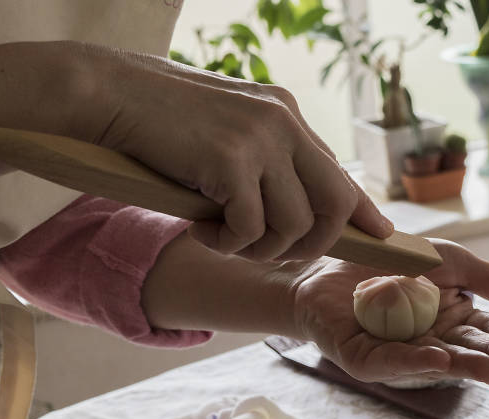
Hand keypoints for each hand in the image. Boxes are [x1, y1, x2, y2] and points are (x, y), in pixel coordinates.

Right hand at [84, 46, 391, 261]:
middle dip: (314, 242)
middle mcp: (283, 122)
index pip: (338, 170)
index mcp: (285, 114)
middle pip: (335, 201)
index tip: (379, 233)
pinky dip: (227, 242)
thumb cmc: (162, 122)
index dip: (361, 208)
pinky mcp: (230, 159)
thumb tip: (296, 206)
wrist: (109, 94)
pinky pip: (249, 228)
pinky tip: (201, 229)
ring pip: (293, 224)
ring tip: (224, 238)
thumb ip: (265, 160)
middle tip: (276, 253)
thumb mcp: (228, 135)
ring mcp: (259, 138)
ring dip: (260, 248)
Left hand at [291, 239, 488, 384]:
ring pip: (433, 362)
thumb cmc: (394, 259)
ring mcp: (397, 350)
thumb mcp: (453, 262)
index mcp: (451, 318)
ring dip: (463, 366)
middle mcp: (428, 339)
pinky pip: (389, 361)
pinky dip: (412, 361)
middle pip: (465, 350)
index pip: (487, 332)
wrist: (335, 253)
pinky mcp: (364, 356)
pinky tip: (438, 359)